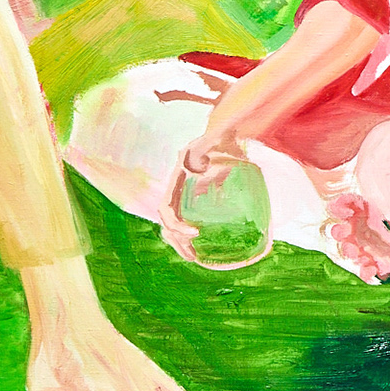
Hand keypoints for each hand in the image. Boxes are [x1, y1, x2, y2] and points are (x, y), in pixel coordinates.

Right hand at [158, 130, 244, 263]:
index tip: (196, 233)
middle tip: (192, 256)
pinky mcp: (192, 198)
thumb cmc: (220, 137)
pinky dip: (185, 234)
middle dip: (176, 240)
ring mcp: (182, 193)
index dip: (176, 223)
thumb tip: (199, 163)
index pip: (166, 207)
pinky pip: (183, 219)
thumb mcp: (214, 141)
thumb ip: (206, 148)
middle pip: (166, 220)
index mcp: (176, 178)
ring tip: (193, 257)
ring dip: (178, 241)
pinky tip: (197, 245)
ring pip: (172, 223)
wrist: (223, 133)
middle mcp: (175, 188)